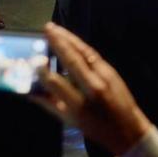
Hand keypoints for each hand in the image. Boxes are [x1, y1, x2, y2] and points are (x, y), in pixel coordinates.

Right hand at [33, 23, 151, 156]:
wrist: (128, 128)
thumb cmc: (96, 128)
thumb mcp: (71, 121)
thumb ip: (50, 104)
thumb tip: (29, 92)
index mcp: (80, 106)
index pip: (58, 84)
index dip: (44, 73)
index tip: (34, 61)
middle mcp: (93, 88)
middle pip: (73, 62)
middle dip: (59, 44)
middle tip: (45, 29)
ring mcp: (105, 77)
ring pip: (84, 53)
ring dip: (69, 38)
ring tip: (54, 28)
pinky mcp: (111, 70)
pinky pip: (92, 54)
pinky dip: (79, 44)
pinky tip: (69, 37)